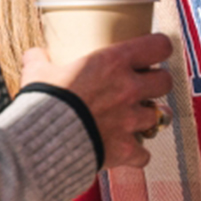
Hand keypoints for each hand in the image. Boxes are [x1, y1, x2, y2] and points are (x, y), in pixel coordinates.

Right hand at [21, 34, 171, 168]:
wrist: (39, 142)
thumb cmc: (40, 102)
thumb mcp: (37, 73)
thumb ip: (39, 60)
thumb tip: (35, 55)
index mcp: (113, 63)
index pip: (159, 46)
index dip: (159, 48)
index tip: (154, 51)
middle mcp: (129, 89)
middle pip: (165, 81)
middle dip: (158, 83)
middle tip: (145, 85)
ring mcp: (130, 120)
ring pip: (161, 116)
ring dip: (151, 117)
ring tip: (139, 118)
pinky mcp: (125, 149)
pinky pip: (144, 154)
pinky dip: (137, 154)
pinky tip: (128, 151)